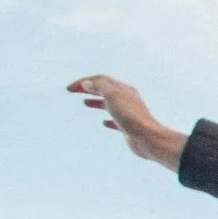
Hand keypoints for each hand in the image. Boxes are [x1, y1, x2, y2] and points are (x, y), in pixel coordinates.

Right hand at [67, 75, 186, 168]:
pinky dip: (108, 119)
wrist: (148, 138)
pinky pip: (117, 121)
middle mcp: (127, 99)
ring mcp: (128, 114)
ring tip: (85, 103)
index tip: (69, 89)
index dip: (84, 82)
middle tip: (72, 91)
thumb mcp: (113, 96)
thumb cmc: (130, 116)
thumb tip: (87, 83)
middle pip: (104, 90)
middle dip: (88, 89)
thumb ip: (100, 87)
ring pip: (110, 104)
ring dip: (97, 102)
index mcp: (124, 89)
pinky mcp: (129, 128)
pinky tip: (103, 123)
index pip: (100, 79)